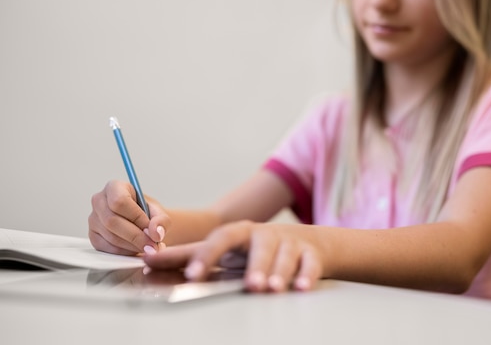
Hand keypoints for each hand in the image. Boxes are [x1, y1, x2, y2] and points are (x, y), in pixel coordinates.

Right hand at [89, 180, 170, 255]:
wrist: (143, 224)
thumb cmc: (148, 214)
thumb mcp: (159, 213)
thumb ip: (161, 221)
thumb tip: (155, 233)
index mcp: (115, 187)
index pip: (119, 201)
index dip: (136, 217)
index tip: (151, 228)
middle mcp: (99, 201)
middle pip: (112, 221)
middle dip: (135, 236)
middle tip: (152, 245)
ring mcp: (93, 220)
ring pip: (110, 236)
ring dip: (132, 246)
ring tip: (148, 247)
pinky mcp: (93, 237)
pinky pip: (108, 248)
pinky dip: (125, 252)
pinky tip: (137, 249)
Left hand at [143, 220, 324, 292]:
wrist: (307, 243)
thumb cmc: (257, 248)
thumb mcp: (225, 249)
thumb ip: (189, 255)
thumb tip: (148, 259)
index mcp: (240, 233)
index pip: (220, 239)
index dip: (207, 256)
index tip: (192, 275)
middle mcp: (264, 235)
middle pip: (259, 245)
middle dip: (253, 264)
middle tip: (248, 284)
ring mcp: (289, 243)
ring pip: (285, 255)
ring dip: (278, 272)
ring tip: (272, 288)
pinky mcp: (310, 254)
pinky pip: (309, 264)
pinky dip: (306, 275)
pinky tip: (300, 287)